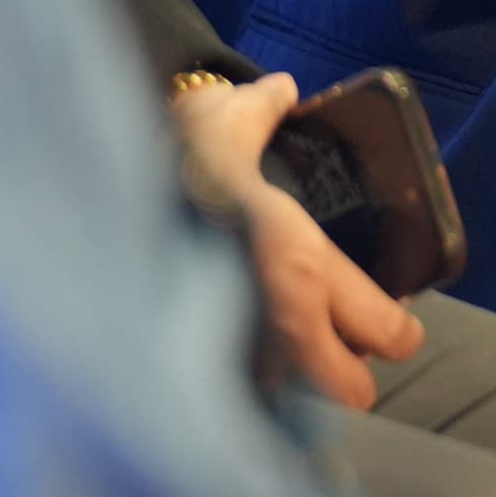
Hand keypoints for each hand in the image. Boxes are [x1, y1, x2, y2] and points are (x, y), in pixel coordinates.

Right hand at [170, 72, 425, 409]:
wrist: (99, 203)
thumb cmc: (171, 161)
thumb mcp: (225, 124)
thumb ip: (261, 111)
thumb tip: (282, 91)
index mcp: (302, 263)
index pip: (386, 330)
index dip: (396, 332)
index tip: (393, 325)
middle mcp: (281, 323)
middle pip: (350, 391)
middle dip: (350, 374)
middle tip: (340, 345)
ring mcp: (239, 362)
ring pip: (295, 405)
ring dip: (295, 385)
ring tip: (281, 354)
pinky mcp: (196, 380)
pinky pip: (240, 404)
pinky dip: (242, 391)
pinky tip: (232, 363)